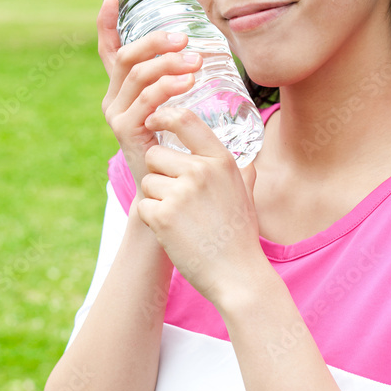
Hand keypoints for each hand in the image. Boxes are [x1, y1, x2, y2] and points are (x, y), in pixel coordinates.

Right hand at [97, 0, 202, 191]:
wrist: (171, 195)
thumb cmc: (182, 151)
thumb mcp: (181, 111)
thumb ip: (186, 88)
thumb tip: (207, 55)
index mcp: (123, 90)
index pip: (109, 51)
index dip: (106, 23)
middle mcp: (113, 99)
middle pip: (128, 56)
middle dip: (156, 42)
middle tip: (185, 38)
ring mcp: (117, 115)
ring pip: (139, 75)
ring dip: (168, 63)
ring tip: (196, 62)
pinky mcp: (126, 131)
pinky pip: (145, 100)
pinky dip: (167, 88)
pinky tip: (189, 83)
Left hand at [137, 106, 269, 308]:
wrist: (237, 275)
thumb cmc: (239, 234)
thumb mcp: (244, 192)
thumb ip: (240, 169)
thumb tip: (248, 154)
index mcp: (220, 160)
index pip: (185, 119)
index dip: (162, 115)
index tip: (152, 119)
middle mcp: (200, 171)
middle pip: (155, 155)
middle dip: (159, 174)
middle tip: (180, 200)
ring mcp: (180, 193)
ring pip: (147, 182)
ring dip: (156, 199)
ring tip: (182, 219)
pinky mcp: (162, 216)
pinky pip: (142, 206)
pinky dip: (152, 220)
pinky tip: (174, 233)